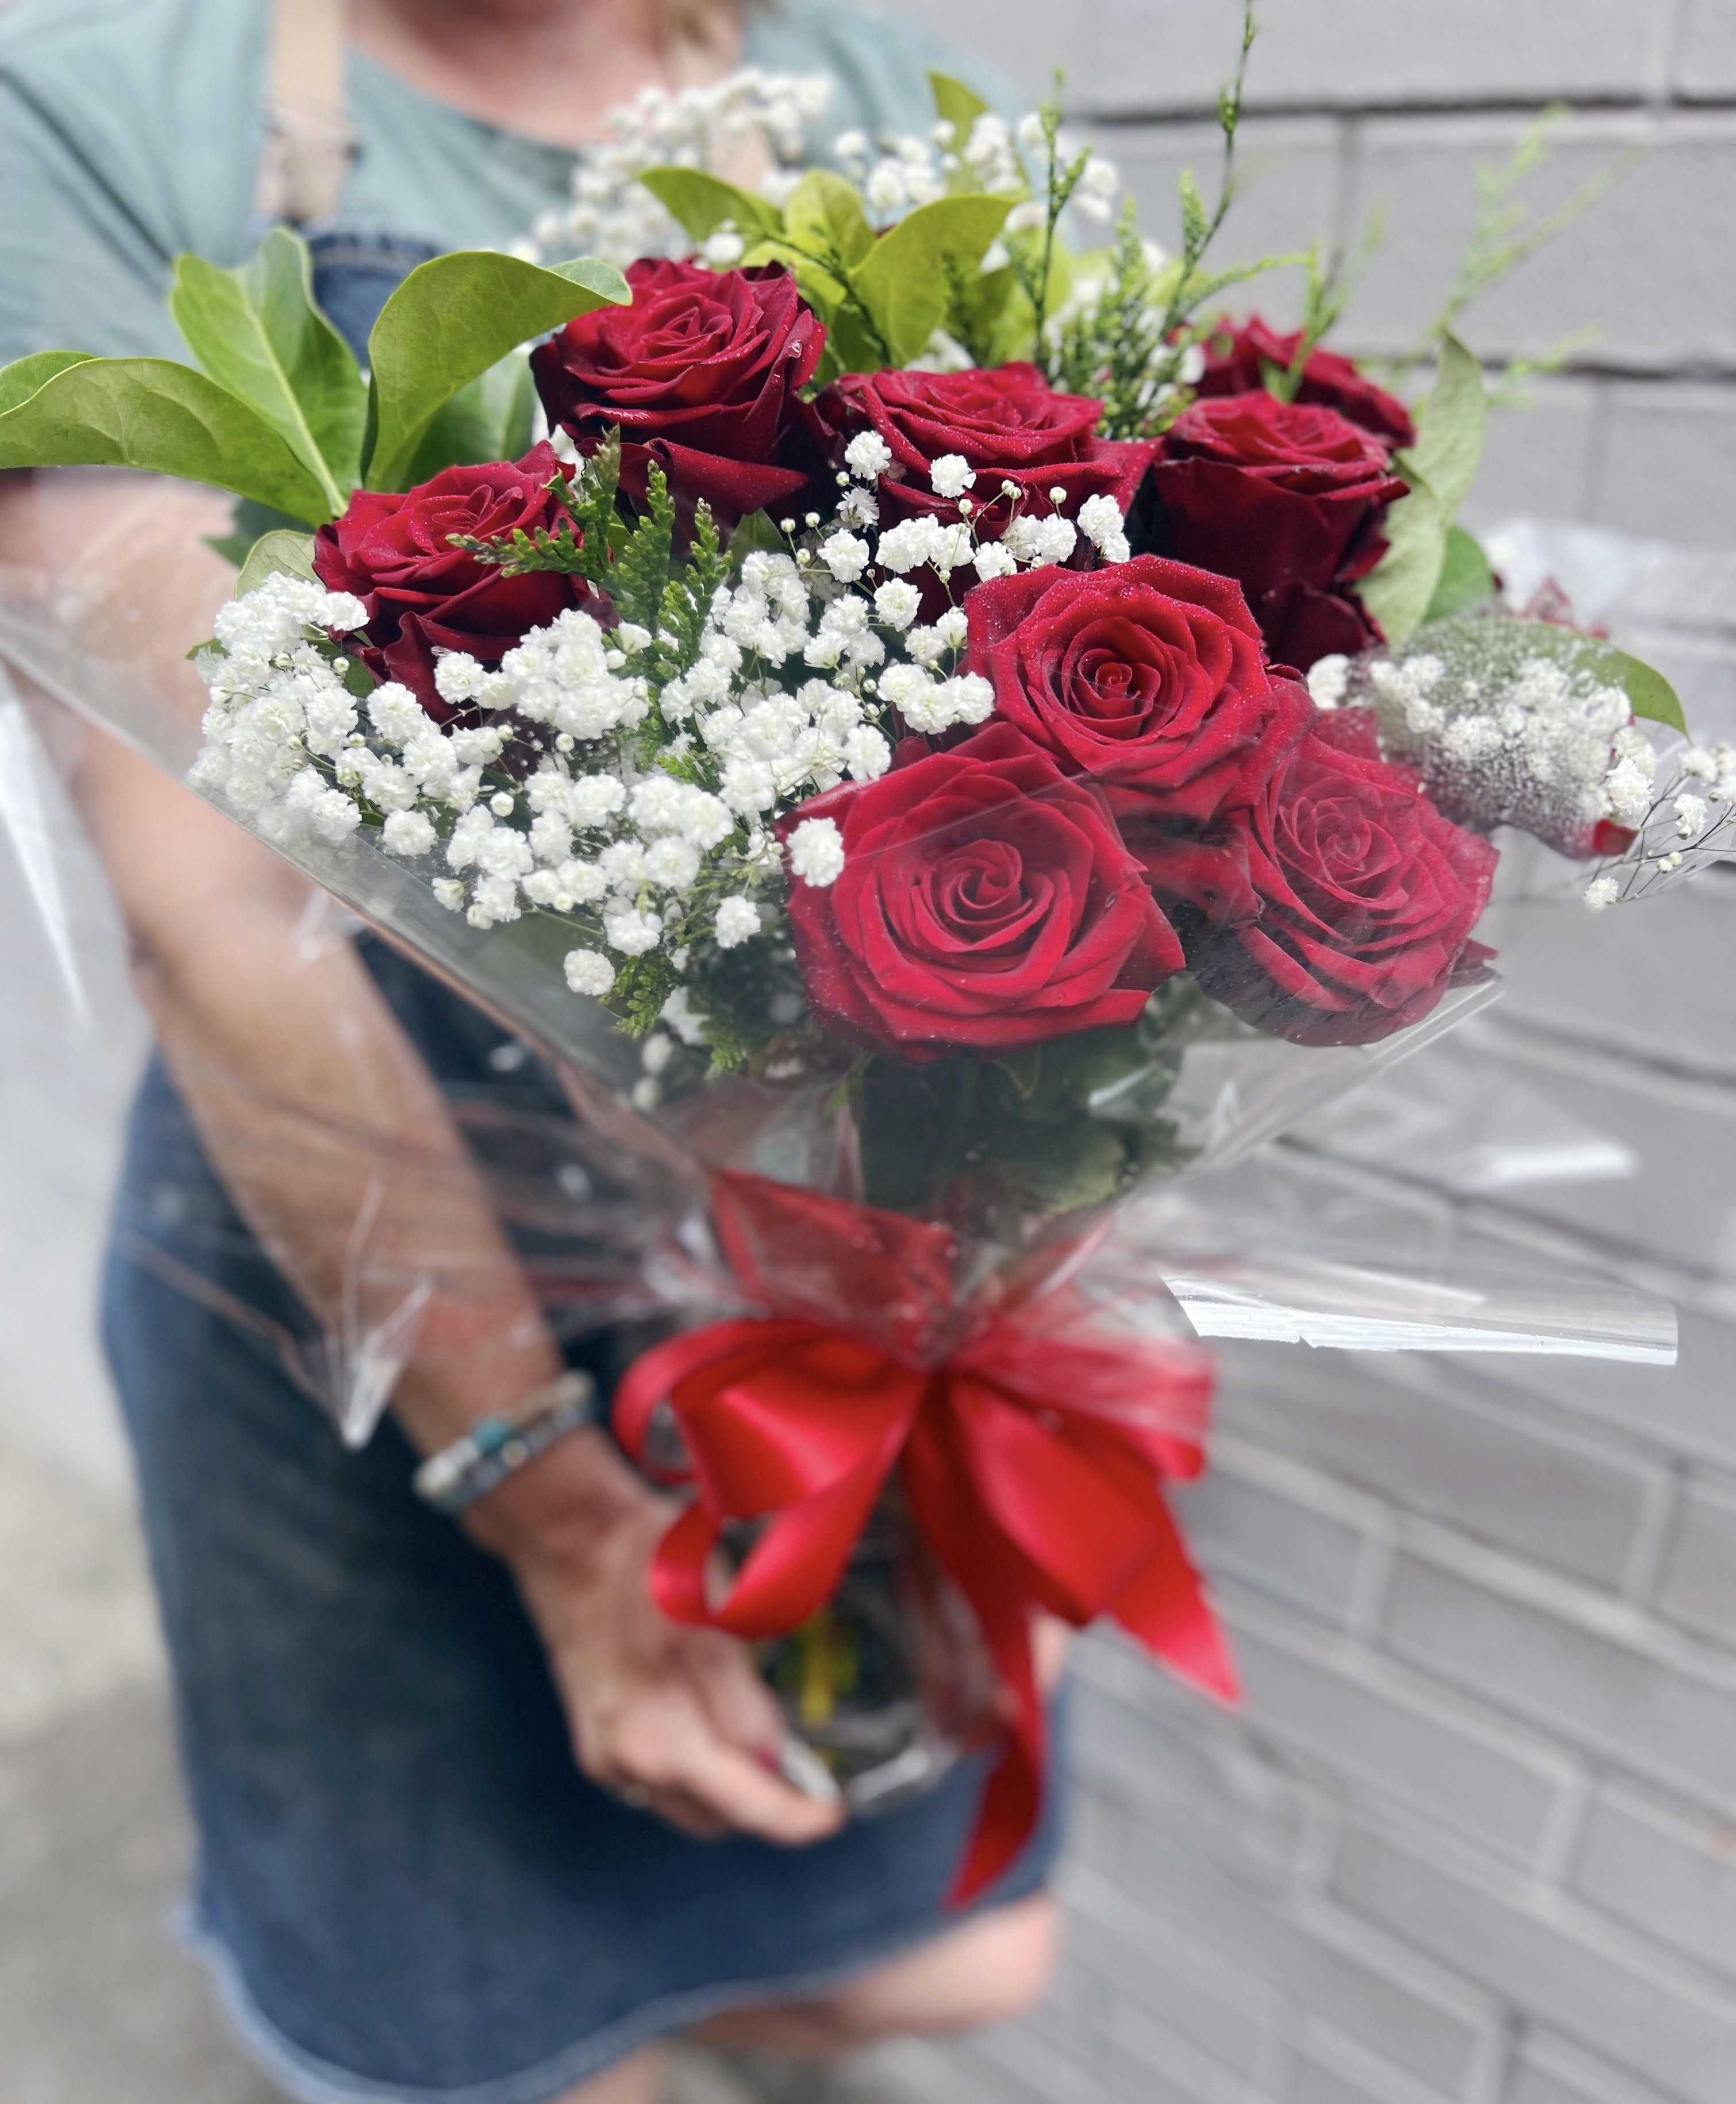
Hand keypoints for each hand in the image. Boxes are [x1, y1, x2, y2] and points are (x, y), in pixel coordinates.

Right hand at [492, 1442, 846, 1847]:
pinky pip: (659, 1775)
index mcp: (659, 1742)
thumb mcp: (721, 1630)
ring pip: (687, 1800)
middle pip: (717, 1816)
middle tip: (804, 1763)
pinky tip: (712, 1717)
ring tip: (760, 1732)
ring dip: (728, 1782)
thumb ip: (747, 1708)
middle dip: (764, 1798)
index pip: (746, 1807)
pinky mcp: (596, 1735)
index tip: (831, 1817)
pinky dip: (695, 1762)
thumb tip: (774, 1759)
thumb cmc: (647, 1569)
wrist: (573, 1538)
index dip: (797, 1817)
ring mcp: (604, 1754)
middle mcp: (625, 1764)